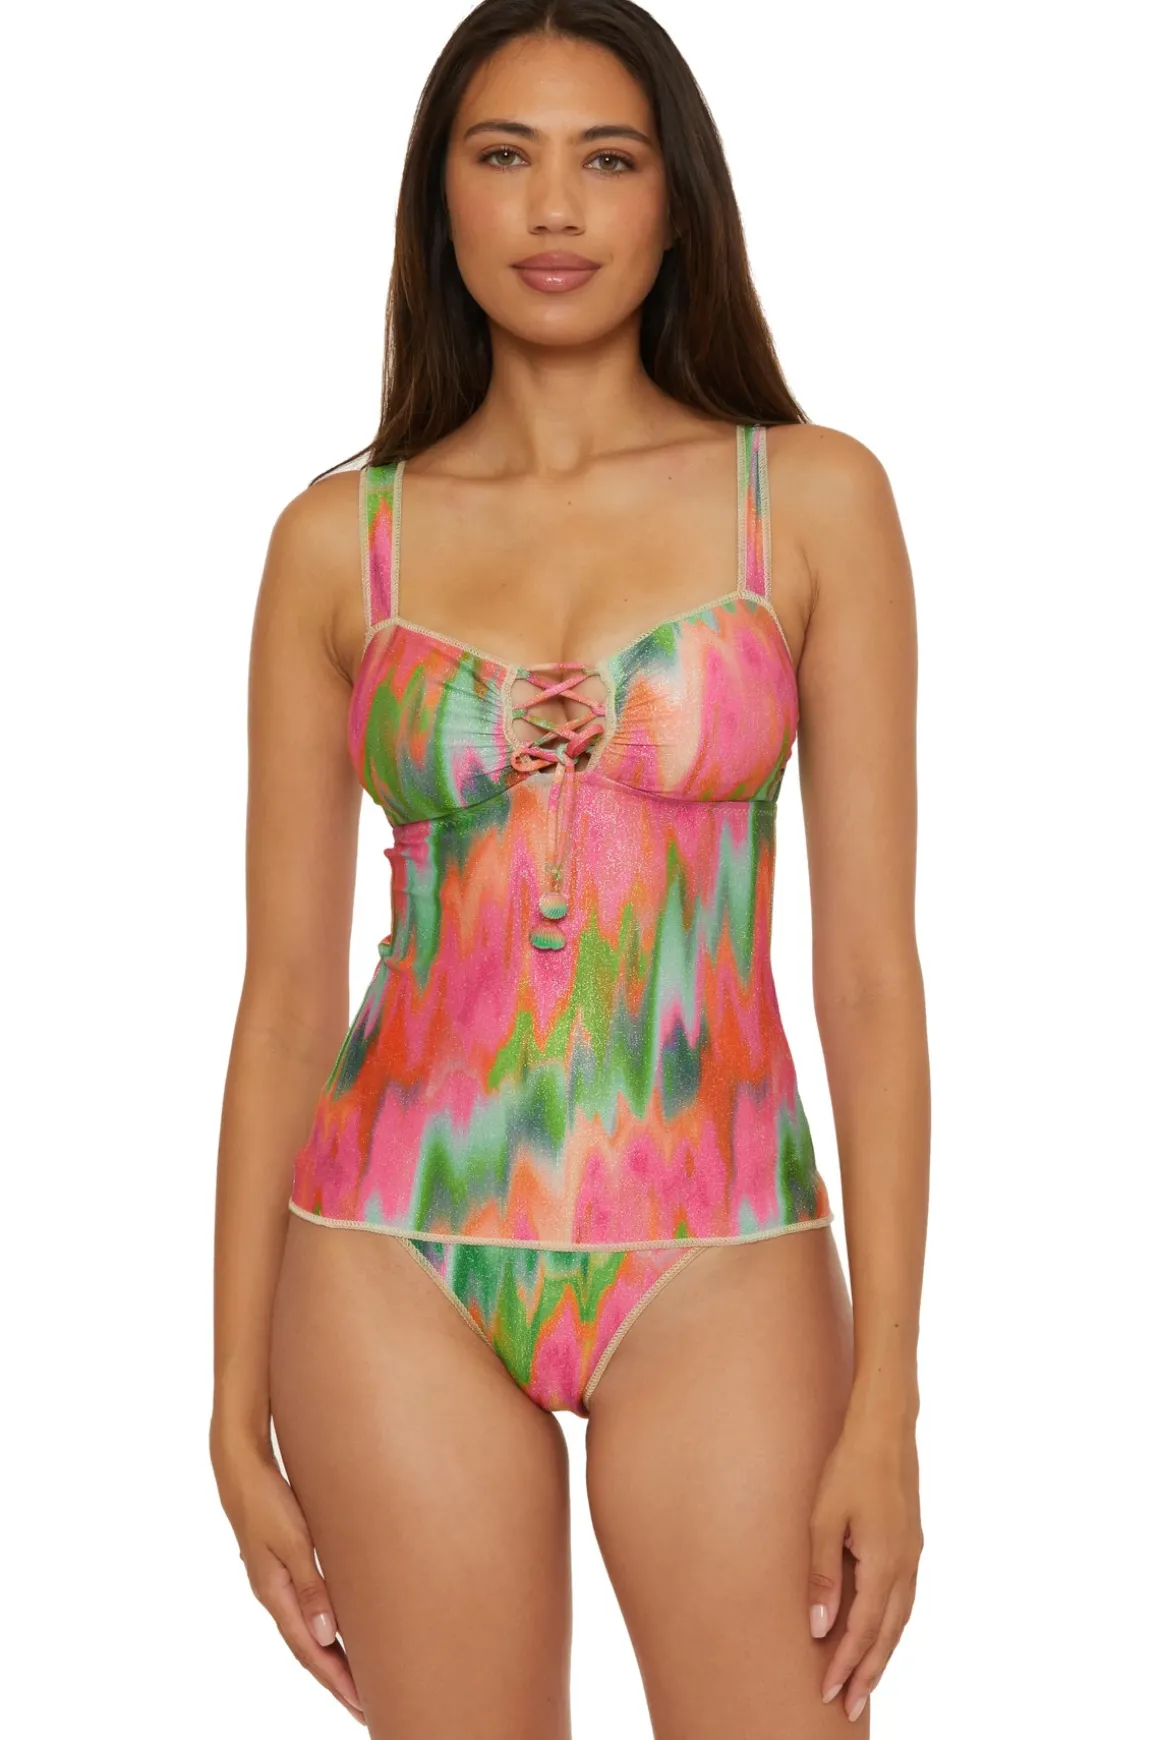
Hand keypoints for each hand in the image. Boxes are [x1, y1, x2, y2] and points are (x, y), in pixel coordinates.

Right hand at [212, 1434, 365, 1724]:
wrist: (240, 1466)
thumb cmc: (268, 1499)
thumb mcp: (293, 1541)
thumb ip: (311, 1586)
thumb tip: (327, 1635)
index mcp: (275, 1594)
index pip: (310, 1650)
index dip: (336, 1680)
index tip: (361, 1706)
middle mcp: (275, 1594)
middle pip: (309, 1649)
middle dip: (336, 1679)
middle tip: (365, 1707)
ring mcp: (277, 1581)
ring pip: (308, 1631)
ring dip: (332, 1656)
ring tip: (357, 1678)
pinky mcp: (283, 1564)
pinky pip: (306, 1607)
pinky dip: (324, 1628)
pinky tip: (338, 1629)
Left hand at [807, 1410, 922, 1721]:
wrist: (885, 1427)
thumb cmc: (848, 1467)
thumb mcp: (824, 1519)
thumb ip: (822, 1575)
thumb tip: (820, 1629)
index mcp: (884, 1564)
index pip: (863, 1631)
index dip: (845, 1665)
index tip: (827, 1693)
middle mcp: (905, 1566)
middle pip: (888, 1636)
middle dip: (868, 1673)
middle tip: (849, 1707)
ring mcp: (913, 1555)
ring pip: (901, 1620)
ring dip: (883, 1654)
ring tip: (865, 1682)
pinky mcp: (912, 1543)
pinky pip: (905, 1599)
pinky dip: (893, 1626)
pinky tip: (882, 1632)